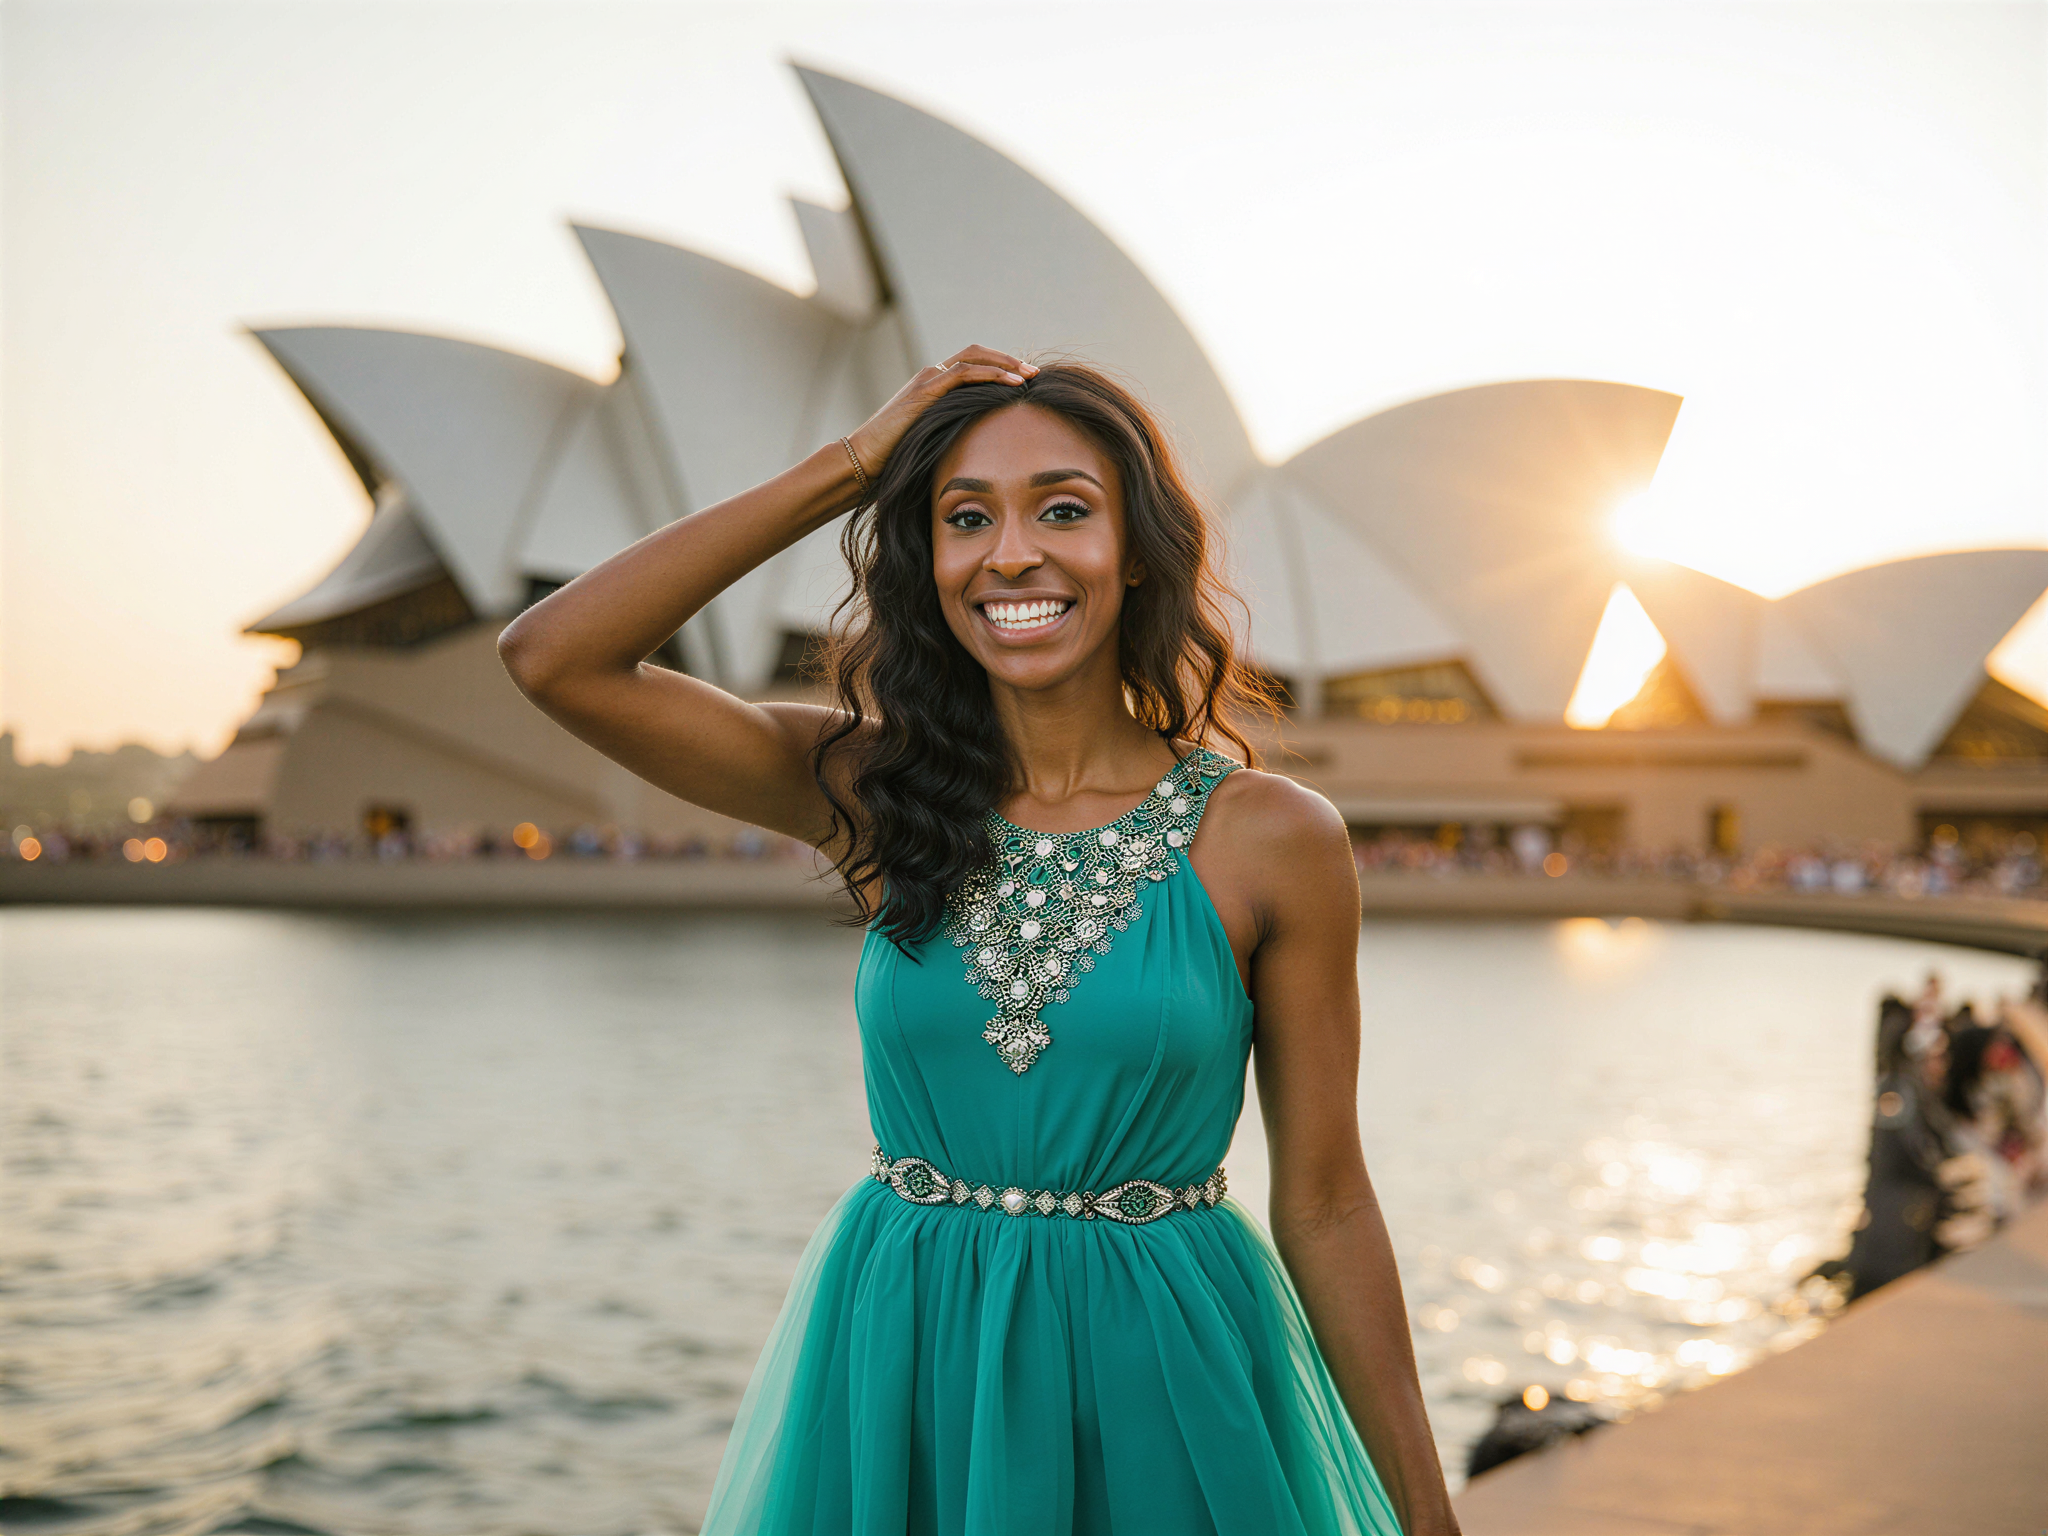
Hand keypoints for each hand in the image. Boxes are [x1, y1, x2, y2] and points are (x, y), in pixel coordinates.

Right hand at [843, 344, 1036, 487]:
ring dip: (1006, 364)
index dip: (1000, 368)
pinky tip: (1013, 384)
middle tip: (1034, 373)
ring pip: (974, 357)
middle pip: (977, 354)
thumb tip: (979, 454)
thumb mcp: (932, 444)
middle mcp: (931, 377)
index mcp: (933, 387)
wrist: (863, 461)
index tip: (1024, 381)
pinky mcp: (925, 389)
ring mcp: (927, 380)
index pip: (973, 366)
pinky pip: (964, 373)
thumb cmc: (894, 460)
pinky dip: (992, 374)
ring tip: (1029, 376)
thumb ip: (952, 437)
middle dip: (1008, 361)